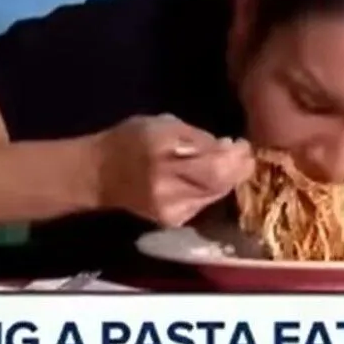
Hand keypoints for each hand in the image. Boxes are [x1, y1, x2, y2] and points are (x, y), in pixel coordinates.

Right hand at [94, 114, 253, 225]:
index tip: (242, 144)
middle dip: (239, 167)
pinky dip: (212, 191)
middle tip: (244, 155)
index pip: (213, 158)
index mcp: (162, 149)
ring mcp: (169, 205)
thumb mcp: (162, 123)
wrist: (98, 175)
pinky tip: (209, 180)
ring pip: (215, 194)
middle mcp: (166, 181)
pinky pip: (204, 204)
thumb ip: (196, 136)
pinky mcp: (171, 220)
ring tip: (230, 165)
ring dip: (229, 179)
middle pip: (219, 180)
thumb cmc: (130, 141)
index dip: (235, 153)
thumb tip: (228, 147)